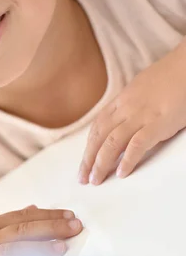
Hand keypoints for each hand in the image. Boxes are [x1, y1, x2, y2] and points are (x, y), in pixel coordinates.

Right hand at [0, 206, 82, 255]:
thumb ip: (3, 225)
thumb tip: (33, 208)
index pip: (20, 216)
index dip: (47, 215)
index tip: (70, 215)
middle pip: (21, 227)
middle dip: (51, 225)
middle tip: (76, 225)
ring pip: (12, 247)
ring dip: (39, 246)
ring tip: (63, 246)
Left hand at [78, 45, 185, 184]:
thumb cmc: (171, 76)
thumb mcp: (143, 88)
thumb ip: (132, 104)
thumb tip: (125, 118)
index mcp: (122, 100)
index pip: (98, 126)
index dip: (89, 146)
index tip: (84, 161)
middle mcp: (126, 108)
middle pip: (99, 137)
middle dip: (88, 160)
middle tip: (83, 178)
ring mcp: (140, 116)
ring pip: (111, 143)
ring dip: (101, 164)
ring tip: (96, 180)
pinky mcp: (157, 123)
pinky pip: (136, 145)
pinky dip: (127, 160)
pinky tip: (120, 173)